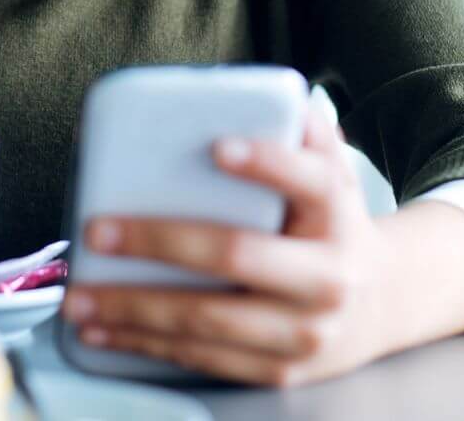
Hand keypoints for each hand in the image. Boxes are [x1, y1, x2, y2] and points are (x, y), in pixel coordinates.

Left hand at [62, 105, 400, 387]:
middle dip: (159, 241)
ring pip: (209, 320)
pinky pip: (205, 357)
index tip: (217, 148)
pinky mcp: (280, 369)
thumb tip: (281, 93)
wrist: (384, 302)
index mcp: (337, 213)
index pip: (309, 180)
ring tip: (79, 297)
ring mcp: (304, 331)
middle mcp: (327, 276)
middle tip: (96, 229)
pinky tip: (105, 331)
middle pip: (237, 255)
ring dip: (134, 309)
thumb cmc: (330, 223)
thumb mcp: (331, 172)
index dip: (266, 163)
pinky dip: (147, 345)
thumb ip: (305, 132)